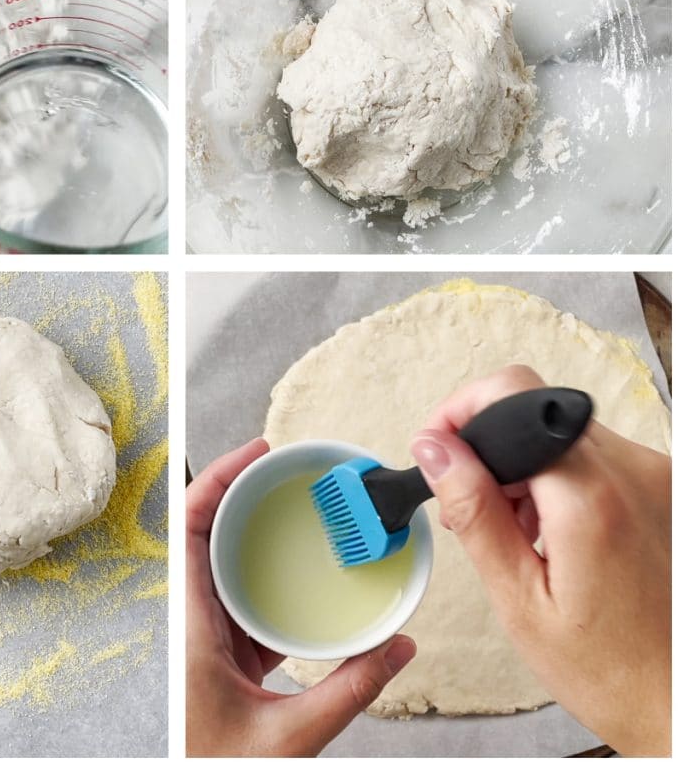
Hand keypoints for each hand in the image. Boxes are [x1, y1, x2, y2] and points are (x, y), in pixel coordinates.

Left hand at [186, 439, 415, 756]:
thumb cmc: (217, 770)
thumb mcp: (291, 736)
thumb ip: (349, 691)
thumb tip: (398, 648)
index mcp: (191, 627)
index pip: (188, 529)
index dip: (215, 480)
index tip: (254, 454)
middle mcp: (192, 622)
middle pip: (204, 533)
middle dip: (239, 492)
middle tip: (279, 467)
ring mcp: (205, 636)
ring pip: (221, 563)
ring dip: (249, 530)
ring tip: (287, 504)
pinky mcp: (221, 653)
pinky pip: (240, 597)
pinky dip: (264, 573)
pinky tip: (296, 572)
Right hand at [410, 365, 670, 756]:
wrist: (682, 705)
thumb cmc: (611, 672)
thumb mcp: (519, 598)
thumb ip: (474, 511)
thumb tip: (434, 449)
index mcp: (591, 496)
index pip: (510, 394)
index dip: (463, 413)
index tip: (441, 451)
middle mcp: (634, 472)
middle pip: (535, 413)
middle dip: (491, 448)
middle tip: (475, 507)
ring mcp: (658, 477)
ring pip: (564, 434)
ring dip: (528, 468)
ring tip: (522, 533)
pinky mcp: (667, 489)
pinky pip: (598, 457)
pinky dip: (565, 481)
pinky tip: (559, 533)